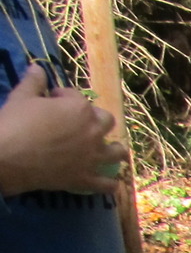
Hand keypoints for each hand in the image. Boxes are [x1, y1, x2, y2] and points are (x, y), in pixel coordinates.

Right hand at [0, 66, 125, 197]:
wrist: (7, 156)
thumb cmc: (15, 122)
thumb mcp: (22, 97)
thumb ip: (34, 82)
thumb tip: (38, 67)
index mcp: (80, 109)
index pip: (78, 97)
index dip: (65, 96)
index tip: (54, 98)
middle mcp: (93, 132)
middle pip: (106, 122)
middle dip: (96, 120)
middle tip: (83, 124)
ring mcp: (92, 157)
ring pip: (117, 153)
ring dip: (115, 151)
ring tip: (111, 150)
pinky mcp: (85, 179)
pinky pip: (107, 185)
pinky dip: (110, 185)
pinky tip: (110, 184)